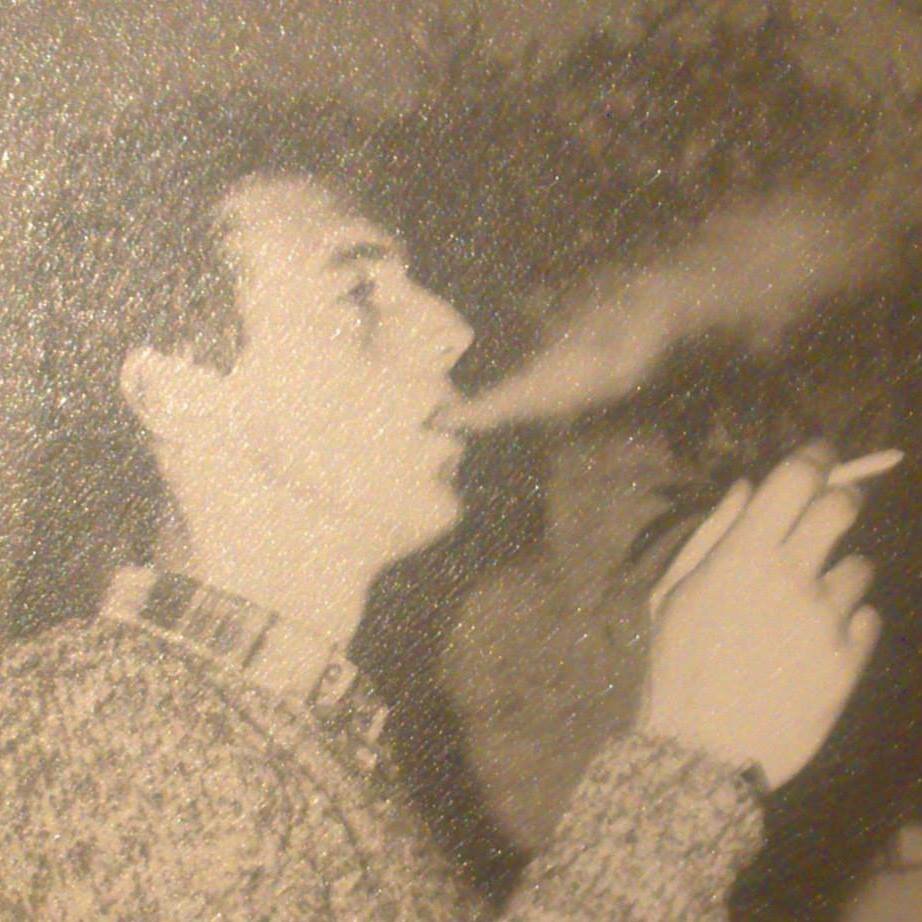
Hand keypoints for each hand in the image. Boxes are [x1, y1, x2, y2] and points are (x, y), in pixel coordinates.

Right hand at [642, 442, 881, 790]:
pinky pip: (868, 616)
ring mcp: (827, 618)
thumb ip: (712, 533)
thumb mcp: (672, 592)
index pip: (798, 478)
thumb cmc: (676, 663)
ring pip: (859, 565)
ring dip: (837, 570)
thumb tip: (747, 486)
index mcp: (743, 555)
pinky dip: (847, 619)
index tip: (820, 453)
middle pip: (843, 507)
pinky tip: (817, 639)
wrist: (704, 749)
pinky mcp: (851, 659)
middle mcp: (792, 576)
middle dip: (841, 498)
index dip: (816, 456)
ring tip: (808, 600)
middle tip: (830, 508)